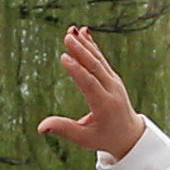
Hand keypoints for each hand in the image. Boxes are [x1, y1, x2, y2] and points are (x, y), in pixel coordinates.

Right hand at [40, 24, 143, 162]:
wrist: (129, 134)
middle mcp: (112, 90)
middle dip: (81, 51)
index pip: (90, 85)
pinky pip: (101, 59)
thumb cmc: (104, 137)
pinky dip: (92, 45)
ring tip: (72, 30)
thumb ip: (64, 130)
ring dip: (85, 44)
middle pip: (95, 67)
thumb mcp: (84, 139)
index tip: (64, 57)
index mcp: (105, 105)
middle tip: (67, 37)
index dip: (77, 70)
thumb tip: (41, 127)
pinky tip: (83, 32)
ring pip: (99, 60)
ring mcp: (114, 82)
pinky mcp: (112, 77)